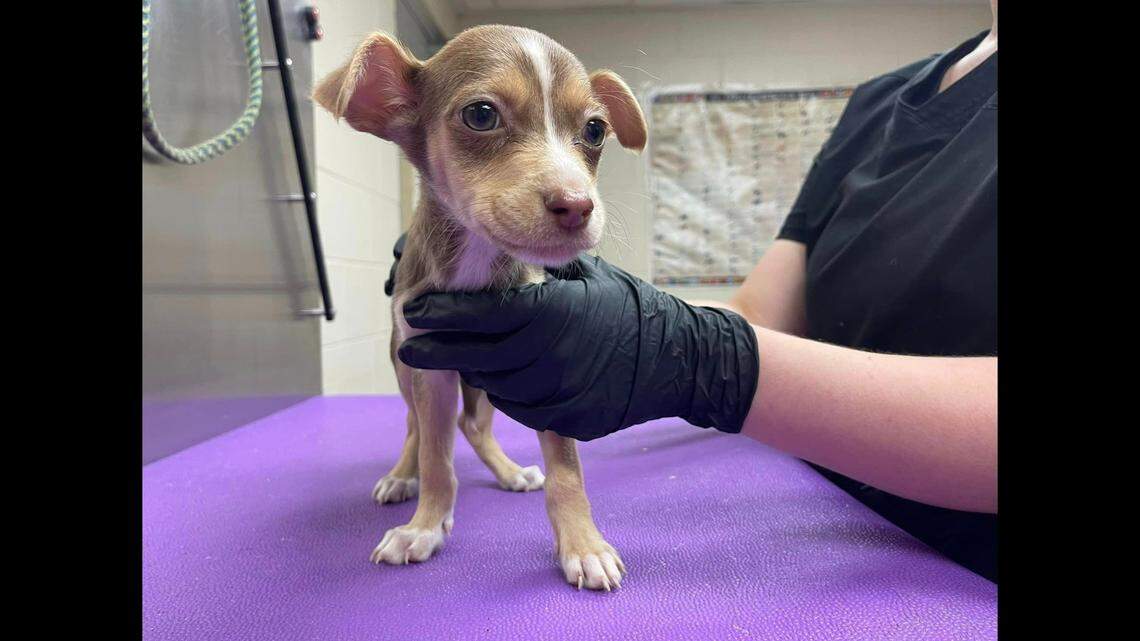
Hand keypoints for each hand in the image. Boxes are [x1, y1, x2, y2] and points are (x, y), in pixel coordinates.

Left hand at [398, 255, 759, 440]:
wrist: (678, 358)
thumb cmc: (626, 307)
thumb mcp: (582, 277)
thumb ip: (537, 267)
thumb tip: (494, 239)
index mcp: (550, 314)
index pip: (480, 316)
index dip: (441, 315)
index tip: (411, 310)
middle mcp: (551, 357)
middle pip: (476, 356)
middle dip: (439, 349)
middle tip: (411, 341)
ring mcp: (560, 393)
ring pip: (494, 386)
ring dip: (473, 371)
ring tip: (456, 355)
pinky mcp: (569, 420)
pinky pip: (521, 409)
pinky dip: (505, 394)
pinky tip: (497, 378)